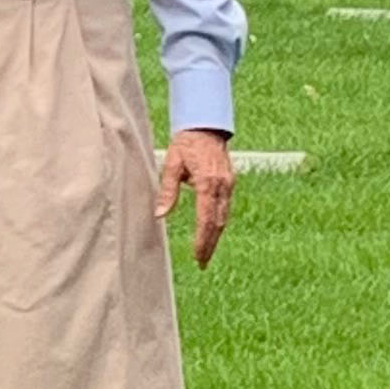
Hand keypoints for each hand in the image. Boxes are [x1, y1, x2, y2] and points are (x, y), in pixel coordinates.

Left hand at [156, 126, 235, 264]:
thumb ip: (167, 190)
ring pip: (224, 217)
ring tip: (206, 253)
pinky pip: (225, 208)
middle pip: (218, 223)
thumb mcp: (172, 164)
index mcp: (208, 183)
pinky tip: (211, 232)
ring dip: (215, 236)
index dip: (203, 241)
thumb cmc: (186, 143)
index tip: (198, 257)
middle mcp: (222, 186)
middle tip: (202, 263)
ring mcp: (228, 184)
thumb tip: (160, 215)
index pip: (206, 219)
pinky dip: (218, 223)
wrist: (205, 125)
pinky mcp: (229, 182)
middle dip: (210, 244)